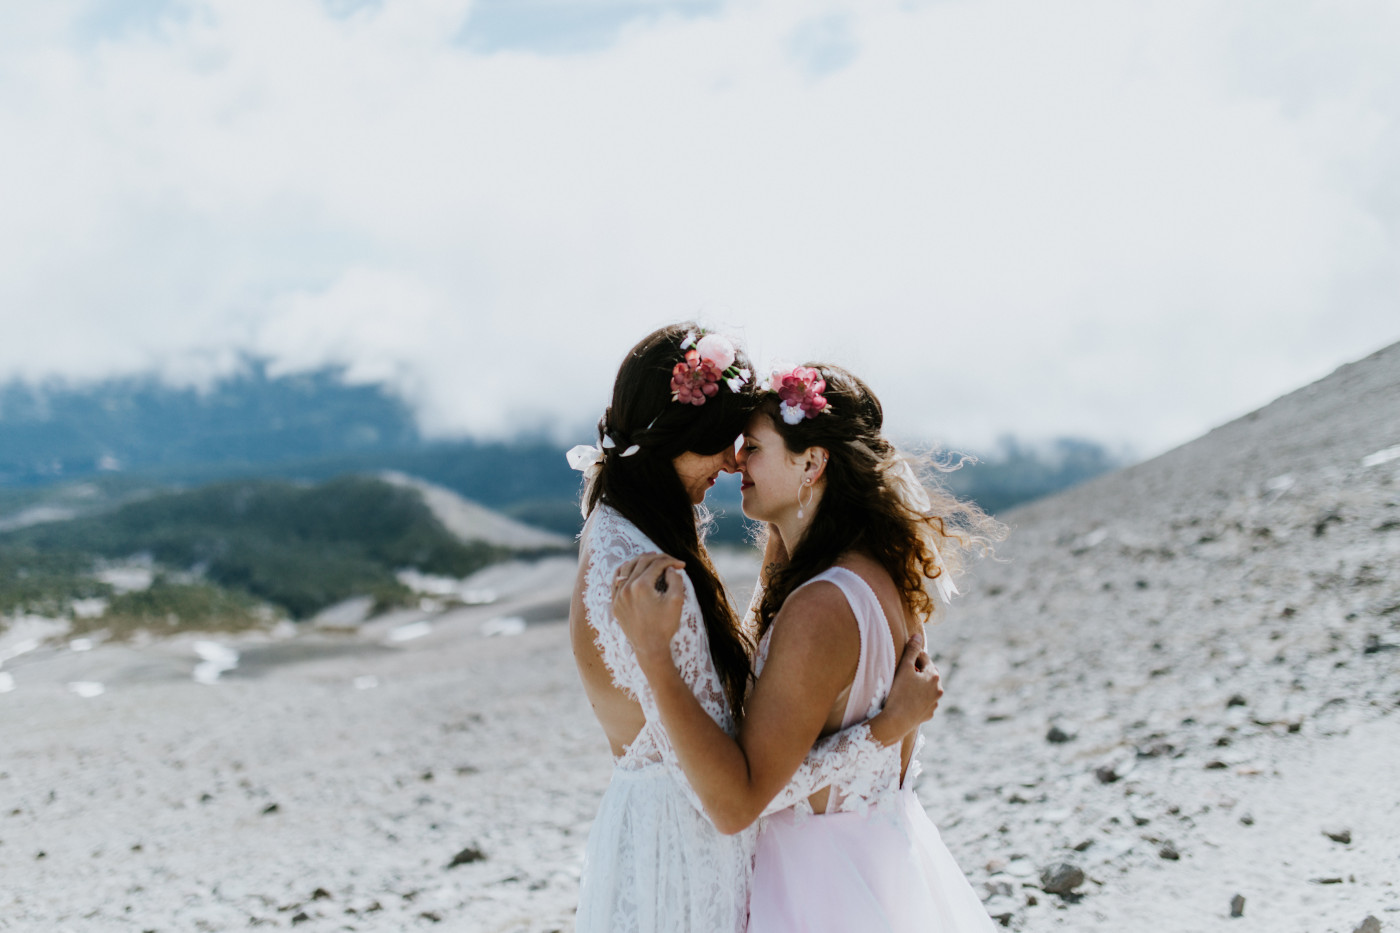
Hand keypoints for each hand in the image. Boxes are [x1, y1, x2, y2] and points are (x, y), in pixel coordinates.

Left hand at [611, 553, 686, 667]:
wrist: (650, 648)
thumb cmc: (665, 626)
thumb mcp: (677, 601)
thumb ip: (675, 579)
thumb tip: (669, 568)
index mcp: (641, 586)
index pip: (656, 564)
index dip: (671, 561)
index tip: (681, 565)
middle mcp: (626, 588)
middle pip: (642, 562)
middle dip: (658, 558)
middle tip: (670, 561)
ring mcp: (618, 595)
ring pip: (627, 567)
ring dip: (641, 561)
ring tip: (653, 560)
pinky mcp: (615, 603)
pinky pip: (616, 580)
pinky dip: (625, 570)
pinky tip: (632, 568)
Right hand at [882, 630, 943, 733]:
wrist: (896, 721)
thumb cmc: (898, 692)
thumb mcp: (904, 668)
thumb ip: (912, 650)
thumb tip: (918, 636)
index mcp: (934, 676)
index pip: (924, 658)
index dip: (913, 655)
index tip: (904, 657)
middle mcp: (938, 689)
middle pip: (929, 672)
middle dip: (919, 669)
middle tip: (906, 669)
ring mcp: (935, 703)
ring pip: (928, 688)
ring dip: (920, 684)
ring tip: (906, 685)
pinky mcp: (929, 714)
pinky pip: (925, 701)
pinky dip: (919, 697)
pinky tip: (909, 699)